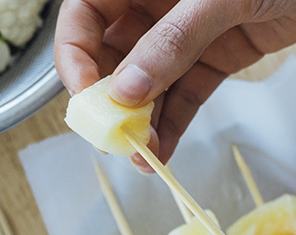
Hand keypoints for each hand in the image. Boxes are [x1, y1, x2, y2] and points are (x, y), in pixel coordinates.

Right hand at [54, 0, 295, 165]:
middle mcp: (159, 1)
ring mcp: (189, 31)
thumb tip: (127, 90)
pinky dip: (174, 123)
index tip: (86, 99)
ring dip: (143, 121)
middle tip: (117, 139)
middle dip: (111, 100)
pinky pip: (187, 94)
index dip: (76, 56)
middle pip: (114, 54)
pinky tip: (164, 151)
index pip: (85, 14)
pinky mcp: (220, 55)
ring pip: (151, 82)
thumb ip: (174, 41)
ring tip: (143, 157)